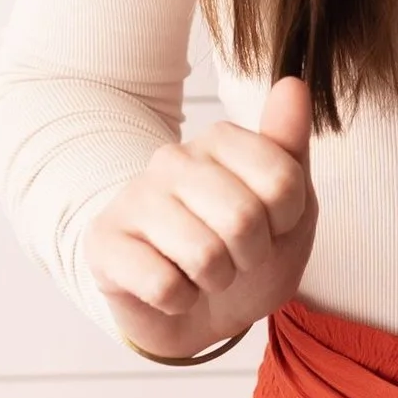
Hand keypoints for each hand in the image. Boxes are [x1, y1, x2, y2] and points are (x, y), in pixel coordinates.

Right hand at [83, 77, 317, 361]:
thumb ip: (290, 149)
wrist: (199, 313)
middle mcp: (172, 159)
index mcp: (219, 141)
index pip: (282, 181)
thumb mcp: (288, 207)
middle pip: (244, 219)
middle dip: (251, 257)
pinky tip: (170, 289)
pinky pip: (164, 286)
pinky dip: (179, 301)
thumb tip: (292, 84)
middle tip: (235, 258)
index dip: (287, 222)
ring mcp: (134, 198)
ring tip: (203, 274)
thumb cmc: (244, 254)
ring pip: (205, 256)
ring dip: (215, 282)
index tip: (271, 227)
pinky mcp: (104, 243)